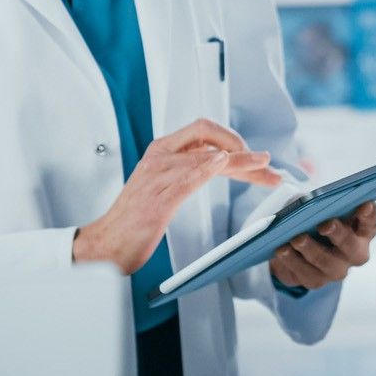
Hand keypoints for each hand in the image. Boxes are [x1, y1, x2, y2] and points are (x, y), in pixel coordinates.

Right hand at [74, 118, 279, 273]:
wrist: (107, 244)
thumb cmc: (136, 218)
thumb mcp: (167, 184)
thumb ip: (191, 169)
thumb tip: (223, 161)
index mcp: (162, 151)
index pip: (204, 131)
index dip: (234, 140)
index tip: (256, 158)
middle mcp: (159, 157)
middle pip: (208, 138)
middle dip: (243, 150)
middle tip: (268, 165)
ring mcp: (156, 176)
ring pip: (204, 157)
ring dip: (239, 162)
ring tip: (262, 169)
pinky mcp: (156, 199)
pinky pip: (185, 178)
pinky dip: (206, 169)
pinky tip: (222, 165)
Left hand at [269, 202, 375, 290]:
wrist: (292, 242)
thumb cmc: (313, 218)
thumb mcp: (318, 206)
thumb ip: (321, 203)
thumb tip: (310, 203)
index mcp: (360, 231)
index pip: (371, 222)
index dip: (370, 214)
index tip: (365, 204)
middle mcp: (354, 254)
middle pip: (352, 248)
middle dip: (339, 235)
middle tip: (325, 224)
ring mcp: (336, 270)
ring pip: (328, 265)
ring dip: (312, 251)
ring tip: (296, 239)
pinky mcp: (316, 281)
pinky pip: (306, 275)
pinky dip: (293, 262)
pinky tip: (282, 250)